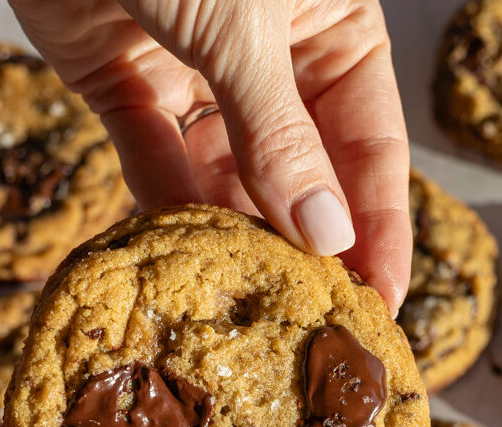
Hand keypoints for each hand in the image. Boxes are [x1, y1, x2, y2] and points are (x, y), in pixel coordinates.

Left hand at [9, 0, 410, 312]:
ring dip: (230, 230)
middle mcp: (269, 55)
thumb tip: (325, 233)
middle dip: (301, 241)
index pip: (369, 141)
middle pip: (299, 168)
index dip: (377, 224)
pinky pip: (152, 158)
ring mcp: (195, 72)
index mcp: (329, 23)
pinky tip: (177, 251)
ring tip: (241, 295)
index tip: (380, 300)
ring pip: (223, 173)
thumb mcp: (242, 24)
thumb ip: (278, 134)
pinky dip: (161, 202)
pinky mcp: (125, 84)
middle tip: (306, 318)